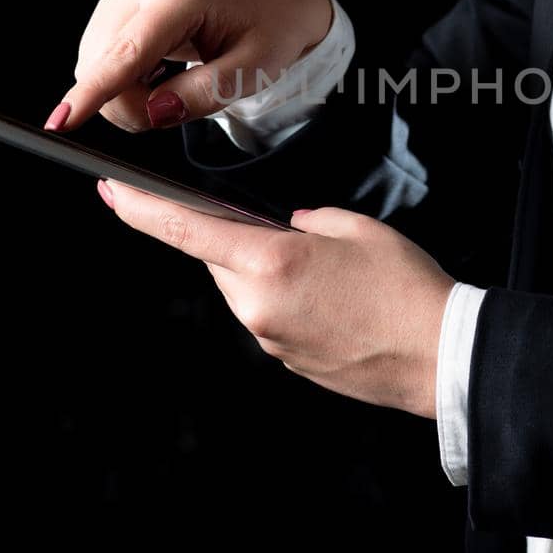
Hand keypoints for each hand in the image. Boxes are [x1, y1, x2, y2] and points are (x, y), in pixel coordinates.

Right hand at [47, 0, 333, 133]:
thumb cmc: (273, 28)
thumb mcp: (254, 70)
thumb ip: (204, 94)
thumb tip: (154, 111)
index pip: (126, 53)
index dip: (93, 92)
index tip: (62, 122)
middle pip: (102, 63)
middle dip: (128, 103)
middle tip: (176, 108)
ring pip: (96, 61)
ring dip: (125, 91)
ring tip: (175, 85)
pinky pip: (103, 53)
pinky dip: (125, 76)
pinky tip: (160, 72)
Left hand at [96, 180, 456, 419]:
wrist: (441, 355)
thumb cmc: (407, 287)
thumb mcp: (357, 228)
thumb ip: (309, 220)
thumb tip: (290, 227)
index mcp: (271, 262)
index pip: (186, 230)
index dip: (142, 209)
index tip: (111, 191)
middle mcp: (258, 306)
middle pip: (220, 260)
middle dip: (243, 240)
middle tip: (294, 236)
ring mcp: (270, 339)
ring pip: (247, 290)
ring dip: (271, 273)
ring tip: (332, 275)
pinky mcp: (287, 361)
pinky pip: (271, 317)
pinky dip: (291, 301)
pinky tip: (336, 301)